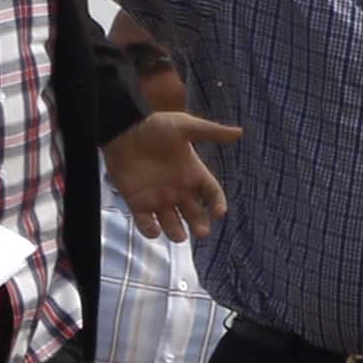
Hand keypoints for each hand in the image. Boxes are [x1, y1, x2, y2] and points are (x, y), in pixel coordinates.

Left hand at [104, 110, 241, 239]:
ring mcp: (158, 198)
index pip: (211, 194)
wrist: (123, 130)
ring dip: (176, 232)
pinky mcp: (138, 203)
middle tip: (201, 231)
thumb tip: (239, 132)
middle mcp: (179, 189)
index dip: (217, 204)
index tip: (218, 212)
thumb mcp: (184, 126)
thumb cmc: (154, 126)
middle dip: (199, 224)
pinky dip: (150, 230)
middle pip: (195, 214)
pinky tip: (154, 230)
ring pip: (172, 223)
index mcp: (192, 173)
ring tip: (180, 236)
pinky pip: (146, 223)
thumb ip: (210, 132)